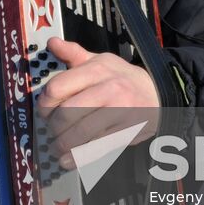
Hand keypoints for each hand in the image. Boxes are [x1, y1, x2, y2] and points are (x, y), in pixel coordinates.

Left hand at [34, 37, 160, 168]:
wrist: (159, 94)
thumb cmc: (122, 78)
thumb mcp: (100, 60)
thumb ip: (74, 53)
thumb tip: (52, 43)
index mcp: (97, 70)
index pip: (59, 87)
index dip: (45, 103)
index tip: (44, 111)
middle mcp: (108, 89)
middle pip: (67, 113)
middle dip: (54, 127)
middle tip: (51, 131)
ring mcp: (119, 112)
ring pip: (81, 133)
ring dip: (63, 145)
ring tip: (57, 147)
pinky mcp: (127, 131)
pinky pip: (98, 147)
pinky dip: (79, 158)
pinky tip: (67, 161)